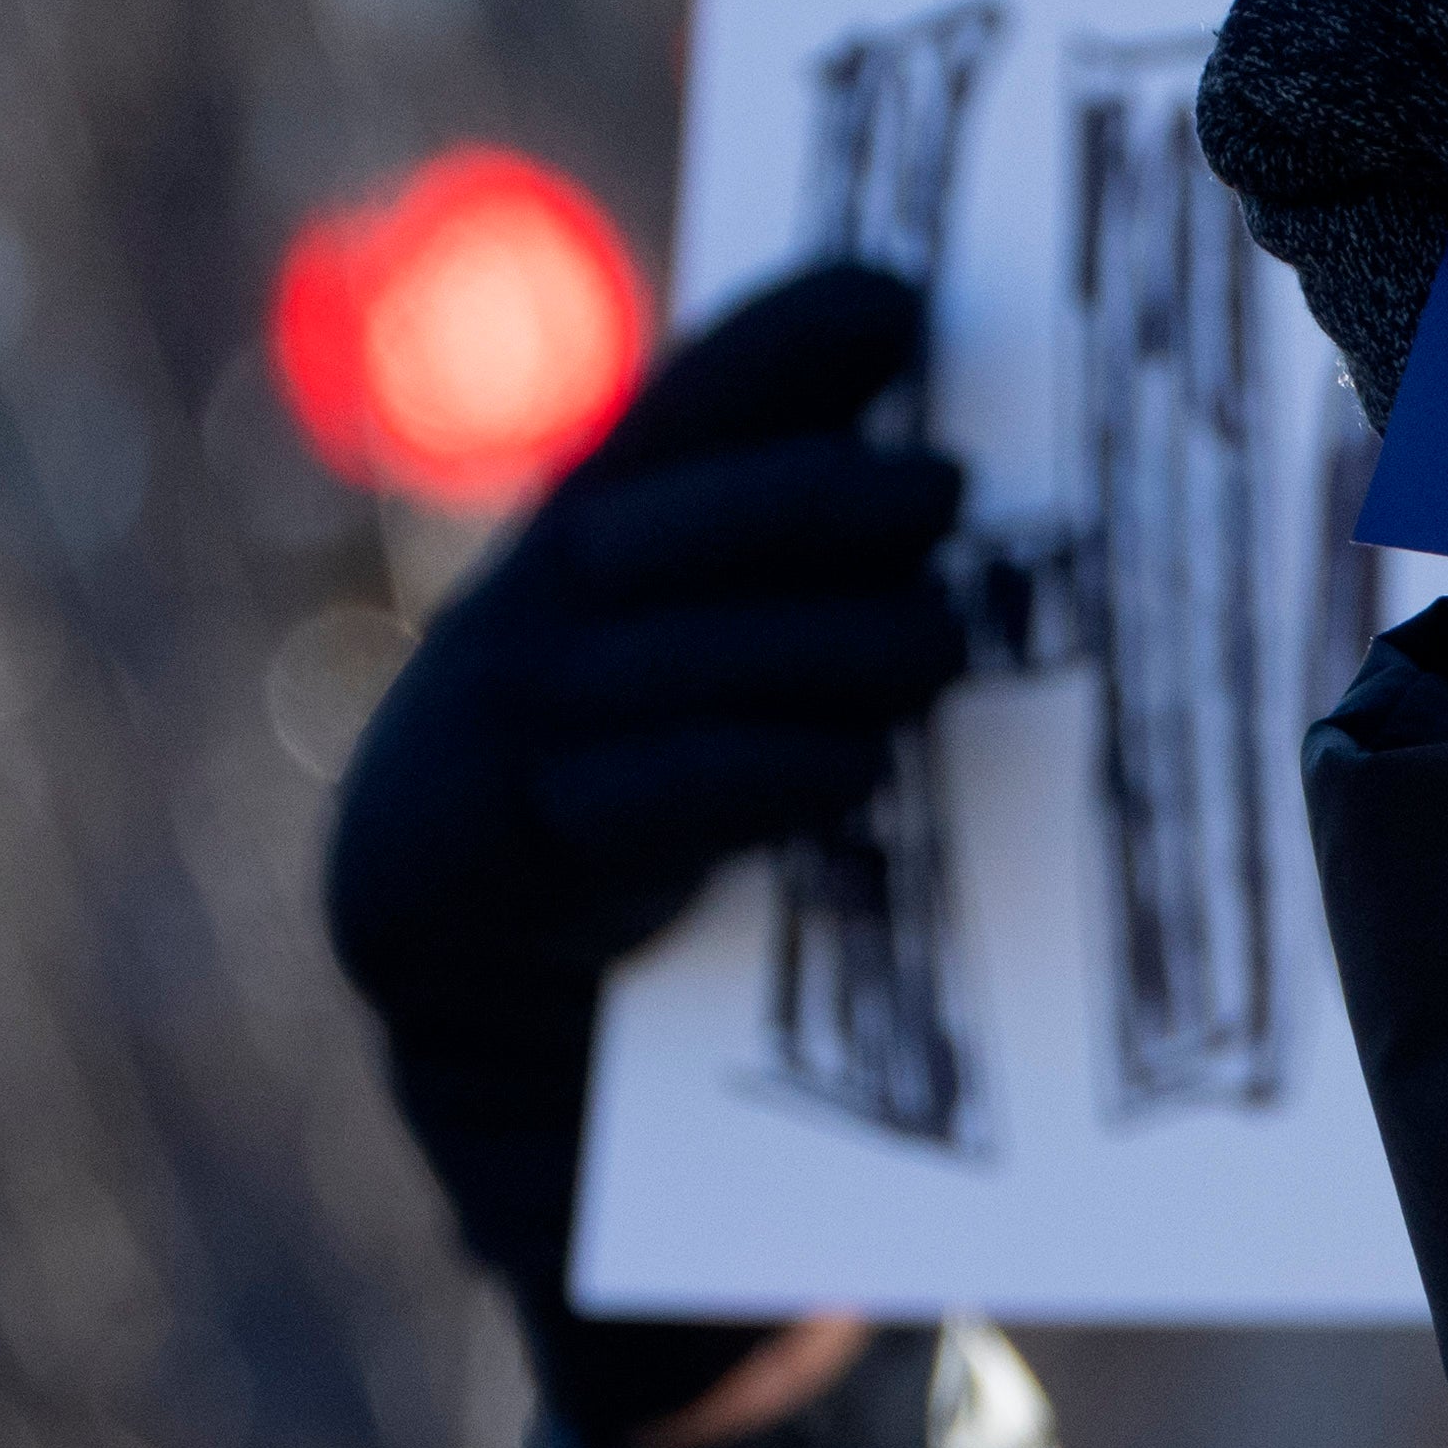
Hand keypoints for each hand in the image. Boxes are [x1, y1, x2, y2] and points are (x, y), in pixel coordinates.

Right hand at [320, 264, 968, 1396]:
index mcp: (573, 573)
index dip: (773, 346)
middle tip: (948, 490)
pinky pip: (614, 806)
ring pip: (643, 659)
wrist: (574, 1154)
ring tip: (937, 637)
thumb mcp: (765, 735)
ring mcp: (465, 760)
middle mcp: (501, 644)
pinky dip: (739, 772)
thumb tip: (992, 502)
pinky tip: (844, 767)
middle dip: (803, 495)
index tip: (899, 293)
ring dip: (801, 637)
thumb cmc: (717, 921)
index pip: (671, 417)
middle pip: (652, 525)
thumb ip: (820, 618)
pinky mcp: (455, 890)